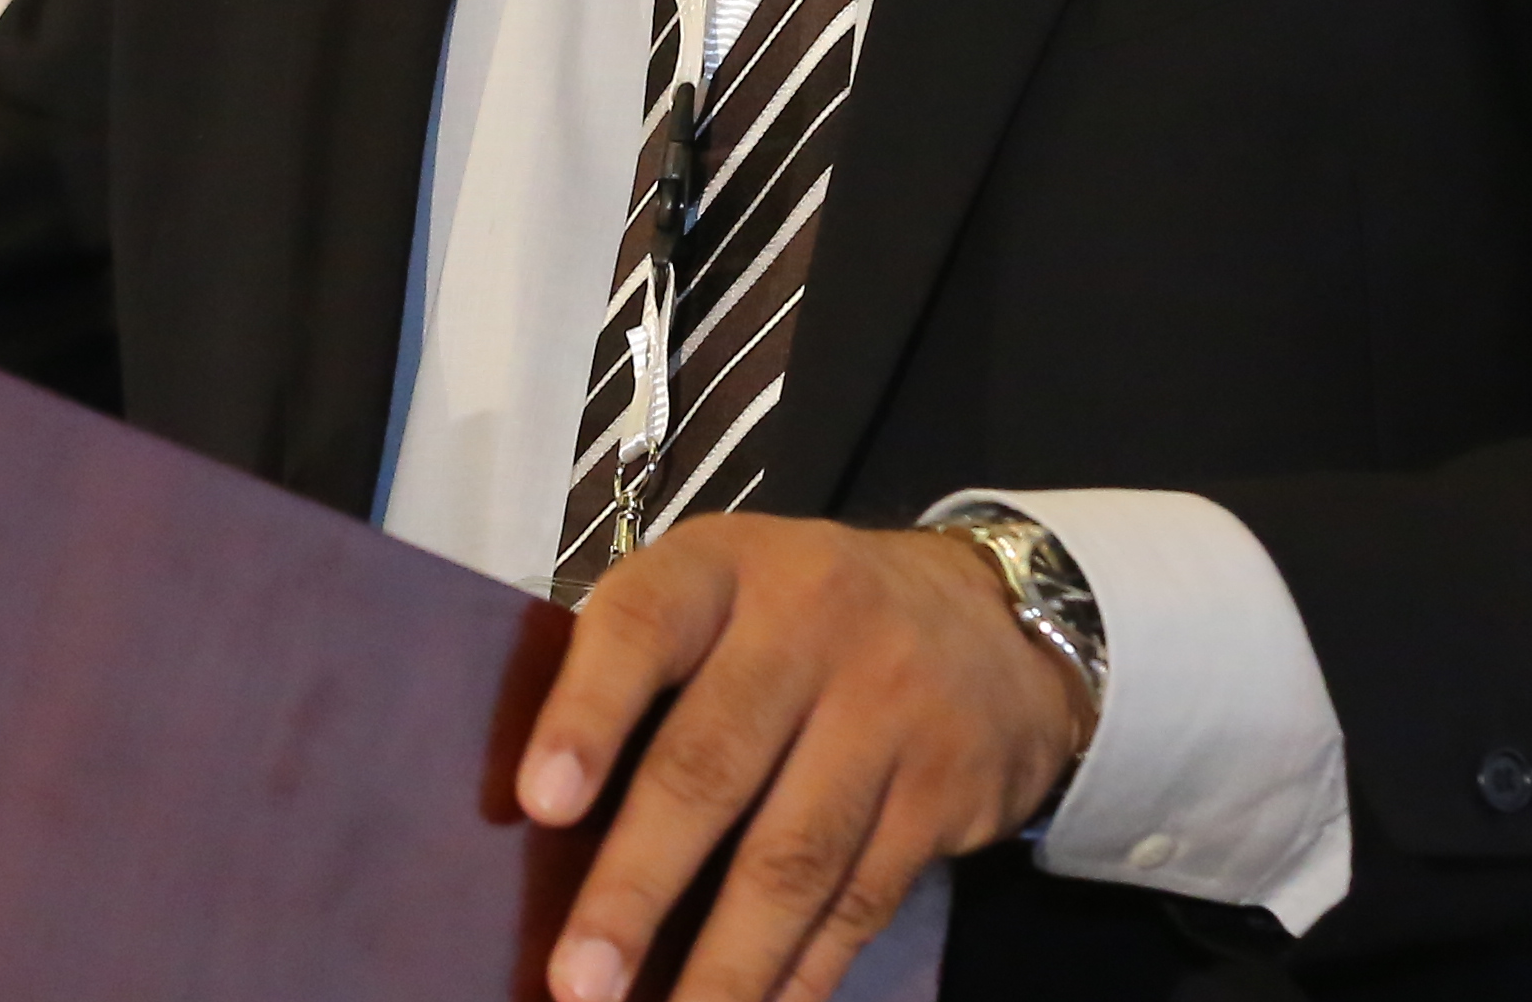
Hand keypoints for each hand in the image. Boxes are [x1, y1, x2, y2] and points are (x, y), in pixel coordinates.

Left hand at [514, 516, 1095, 1001]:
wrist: (991, 619)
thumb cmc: (801, 618)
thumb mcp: (725, 594)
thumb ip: (644, 673)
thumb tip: (543, 828)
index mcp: (723, 569)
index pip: (644, 627)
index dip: (588, 715)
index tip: (539, 805)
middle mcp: (809, 627)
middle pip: (712, 764)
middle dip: (638, 885)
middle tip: (579, 979)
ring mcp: (887, 709)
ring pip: (793, 857)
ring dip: (722, 962)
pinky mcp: (943, 792)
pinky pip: (861, 899)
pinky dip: (803, 972)